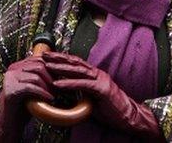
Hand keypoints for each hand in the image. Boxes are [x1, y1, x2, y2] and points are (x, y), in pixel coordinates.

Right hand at [0, 56, 54, 141]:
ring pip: (36, 76)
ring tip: (55, 95)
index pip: (40, 58)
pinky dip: (43, 93)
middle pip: (39, 66)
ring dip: (48, 87)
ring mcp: (10, 79)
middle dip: (52, 78)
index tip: (61, 77)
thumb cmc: (25, 103)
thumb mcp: (35, 85)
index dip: (53, 67)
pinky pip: (31, 88)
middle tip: (59, 88)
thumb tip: (62, 67)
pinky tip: (50, 99)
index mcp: (18, 65)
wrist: (10, 122)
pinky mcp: (10, 91)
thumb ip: (43, 75)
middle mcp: (12, 69)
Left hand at [42, 51, 163, 140]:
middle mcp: (97, 74)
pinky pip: (83, 85)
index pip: (75, 63)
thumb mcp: (90, 99)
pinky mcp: (102, 89)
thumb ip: (78, 92)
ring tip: (48, 66)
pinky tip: (58, 83)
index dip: (61, 58)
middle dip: (58, 58)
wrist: (127, 116)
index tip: (48, 56)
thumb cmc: (109, 109)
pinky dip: (69, 83)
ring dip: (61, 68)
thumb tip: (62, 92)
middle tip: (44, 55)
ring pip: (78, 71)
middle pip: (75, 62)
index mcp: (94, 75)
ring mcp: (100, 80)